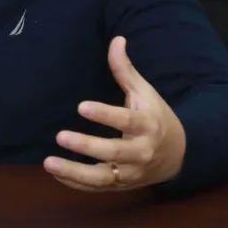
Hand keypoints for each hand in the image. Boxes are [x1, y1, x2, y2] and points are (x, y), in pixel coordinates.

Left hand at [43, 36, 185, 190]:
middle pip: (113, 151)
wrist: (178, 155)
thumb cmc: (156, 118)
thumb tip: (117, 40)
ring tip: (49, 163)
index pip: (125, 120)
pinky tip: (55, 173)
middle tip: (60, 136)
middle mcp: (140, 152)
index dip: (104, 114)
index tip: (81, 106)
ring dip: (74, 172)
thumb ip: (126, 70)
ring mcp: (130, 172)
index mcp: (147, 125)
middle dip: (87, 146)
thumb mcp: (145, 93)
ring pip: (102, 177)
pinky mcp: (121, 186)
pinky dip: (76, 183)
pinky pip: (97, 187)